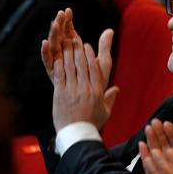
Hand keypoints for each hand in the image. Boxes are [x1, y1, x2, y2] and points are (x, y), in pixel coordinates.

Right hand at [41, 8, 112, 89]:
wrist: (89, 106)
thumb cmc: (96, 85)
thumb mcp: (103, 64)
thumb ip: (105, 47)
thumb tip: (110, 30)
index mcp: (75, 53)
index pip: (70, 33)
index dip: (68, 22)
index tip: (68, 10)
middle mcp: (64, 57)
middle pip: (60, 37)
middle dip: (60, 24)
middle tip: (60, 13)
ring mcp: (59, 66)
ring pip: (54, 47)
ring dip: (53, 35)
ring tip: (54, 23)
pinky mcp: (54, 75)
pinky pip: (49, 62)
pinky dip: (46, 53)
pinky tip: (45, 43)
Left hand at [48, 8, 118, 131]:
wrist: (78, 135)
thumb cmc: (92, 124)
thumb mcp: (105, 111)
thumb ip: (110, 98)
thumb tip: (116, 89)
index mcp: (97, 91)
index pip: (94, 67)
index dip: (89, 54)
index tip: (86, 46)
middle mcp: (86, 88)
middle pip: (82, 63)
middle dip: (77, 49)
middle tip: (74, 39)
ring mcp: (73, 90)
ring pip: (70, 66)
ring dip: (67, 53)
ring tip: (64, 43)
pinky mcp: (60, 94)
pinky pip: (59, 75)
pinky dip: (58, 64)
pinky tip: (56, 56)